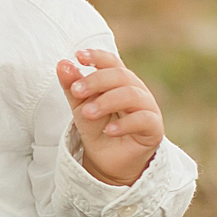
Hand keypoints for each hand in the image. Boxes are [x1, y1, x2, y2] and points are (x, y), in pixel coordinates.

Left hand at [56, 47, 162, 184]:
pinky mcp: (154, 128)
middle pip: (121, 76)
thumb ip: (72, 86)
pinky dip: (124, 124)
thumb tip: (62, 64)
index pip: (112, 62)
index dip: (97, 56)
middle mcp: (136, 90)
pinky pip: (143, 120)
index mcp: (119, 81)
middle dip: (96, 81)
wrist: (108, 160)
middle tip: (76, 91)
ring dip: (107, 101)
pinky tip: (108, 131)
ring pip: (132, 95)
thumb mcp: (80, 106)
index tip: (78, 56)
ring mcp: (148, 108)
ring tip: (87, 113)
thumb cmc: (97, 127)